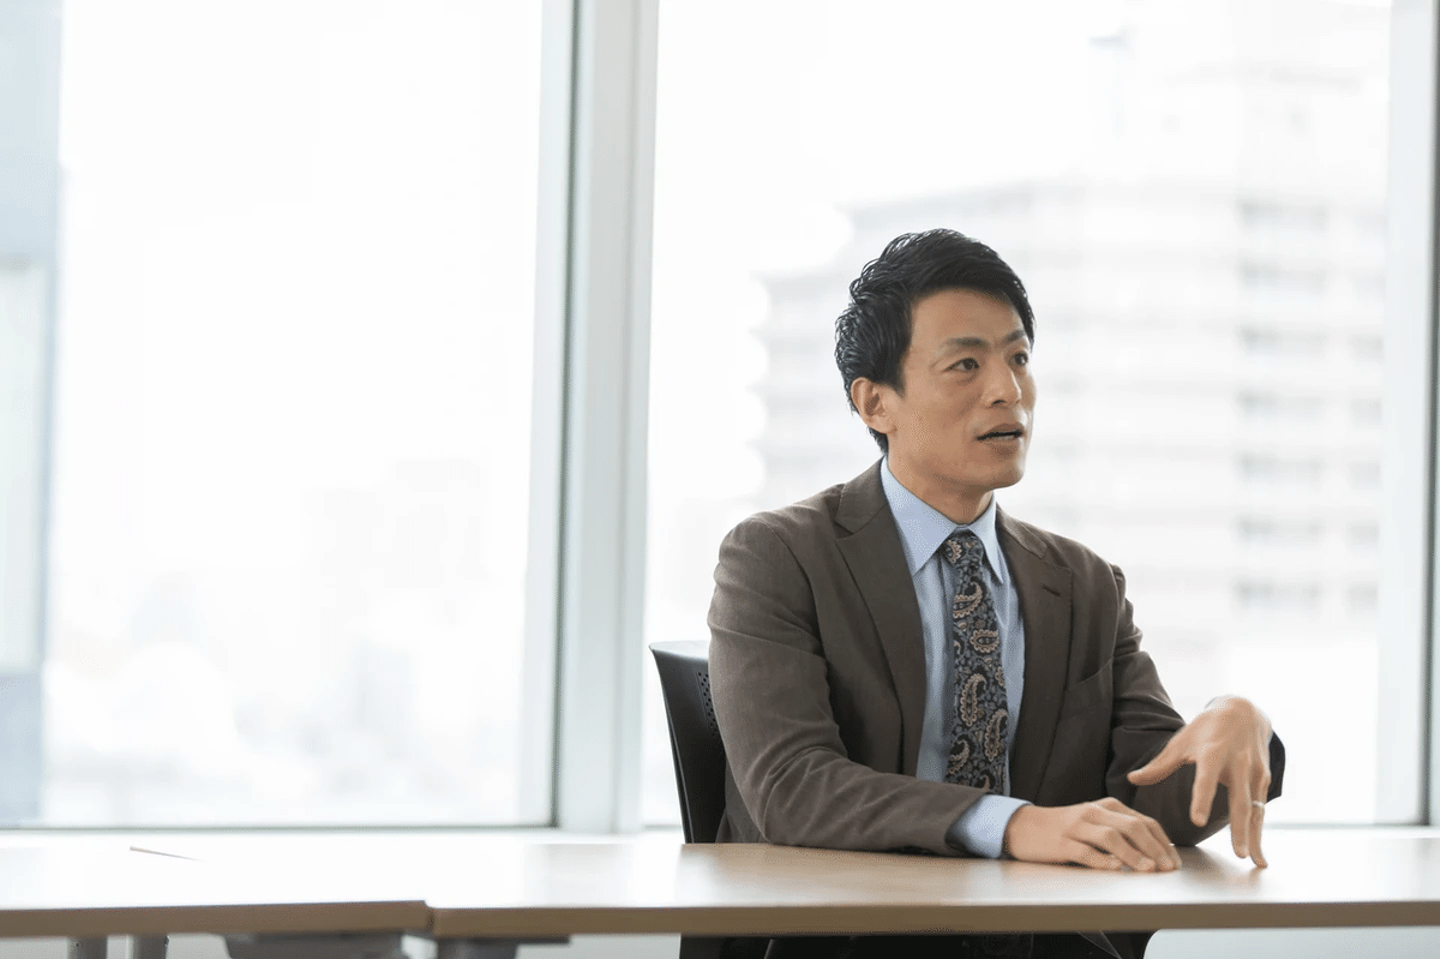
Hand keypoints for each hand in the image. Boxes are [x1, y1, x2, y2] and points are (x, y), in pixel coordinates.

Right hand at [1002, 798, 1181, 871]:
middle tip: (1167, 869)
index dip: (1163, 842)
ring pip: (1111, 838)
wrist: (1024, 826)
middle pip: (1131, 827)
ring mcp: (1076, 827)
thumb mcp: (1095, 822)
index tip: (1174, 862)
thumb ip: (1121, 831)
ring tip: (1148, 870)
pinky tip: (1115, 868)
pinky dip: (1102, 861)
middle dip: (1154, 849)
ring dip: (1133, 855)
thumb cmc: (1065, 828)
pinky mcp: (1061, 843)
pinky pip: (1085, 852)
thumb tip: (1155, 853)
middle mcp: (1094, 813)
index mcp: (1106, 806)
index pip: (1143, 821)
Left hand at [1127, 695, 1272, 866]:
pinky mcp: (1265, 779)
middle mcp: (1238, 763)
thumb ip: (1159, 765)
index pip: (1205, 779)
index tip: (1197, 821)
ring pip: (1256, 809)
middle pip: (1240, 801)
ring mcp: (1255, 772)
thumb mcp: (1181, 741)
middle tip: (1237, 854)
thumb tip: (1132, 779)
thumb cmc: (1206, 728)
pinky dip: (1260, 830)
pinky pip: (1261, 809)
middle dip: (1240, 829)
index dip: (1202, 800)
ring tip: (1255, 862)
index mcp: (1213, 753)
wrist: (1244, 711)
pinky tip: (1258, 852)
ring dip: (1255, 837)